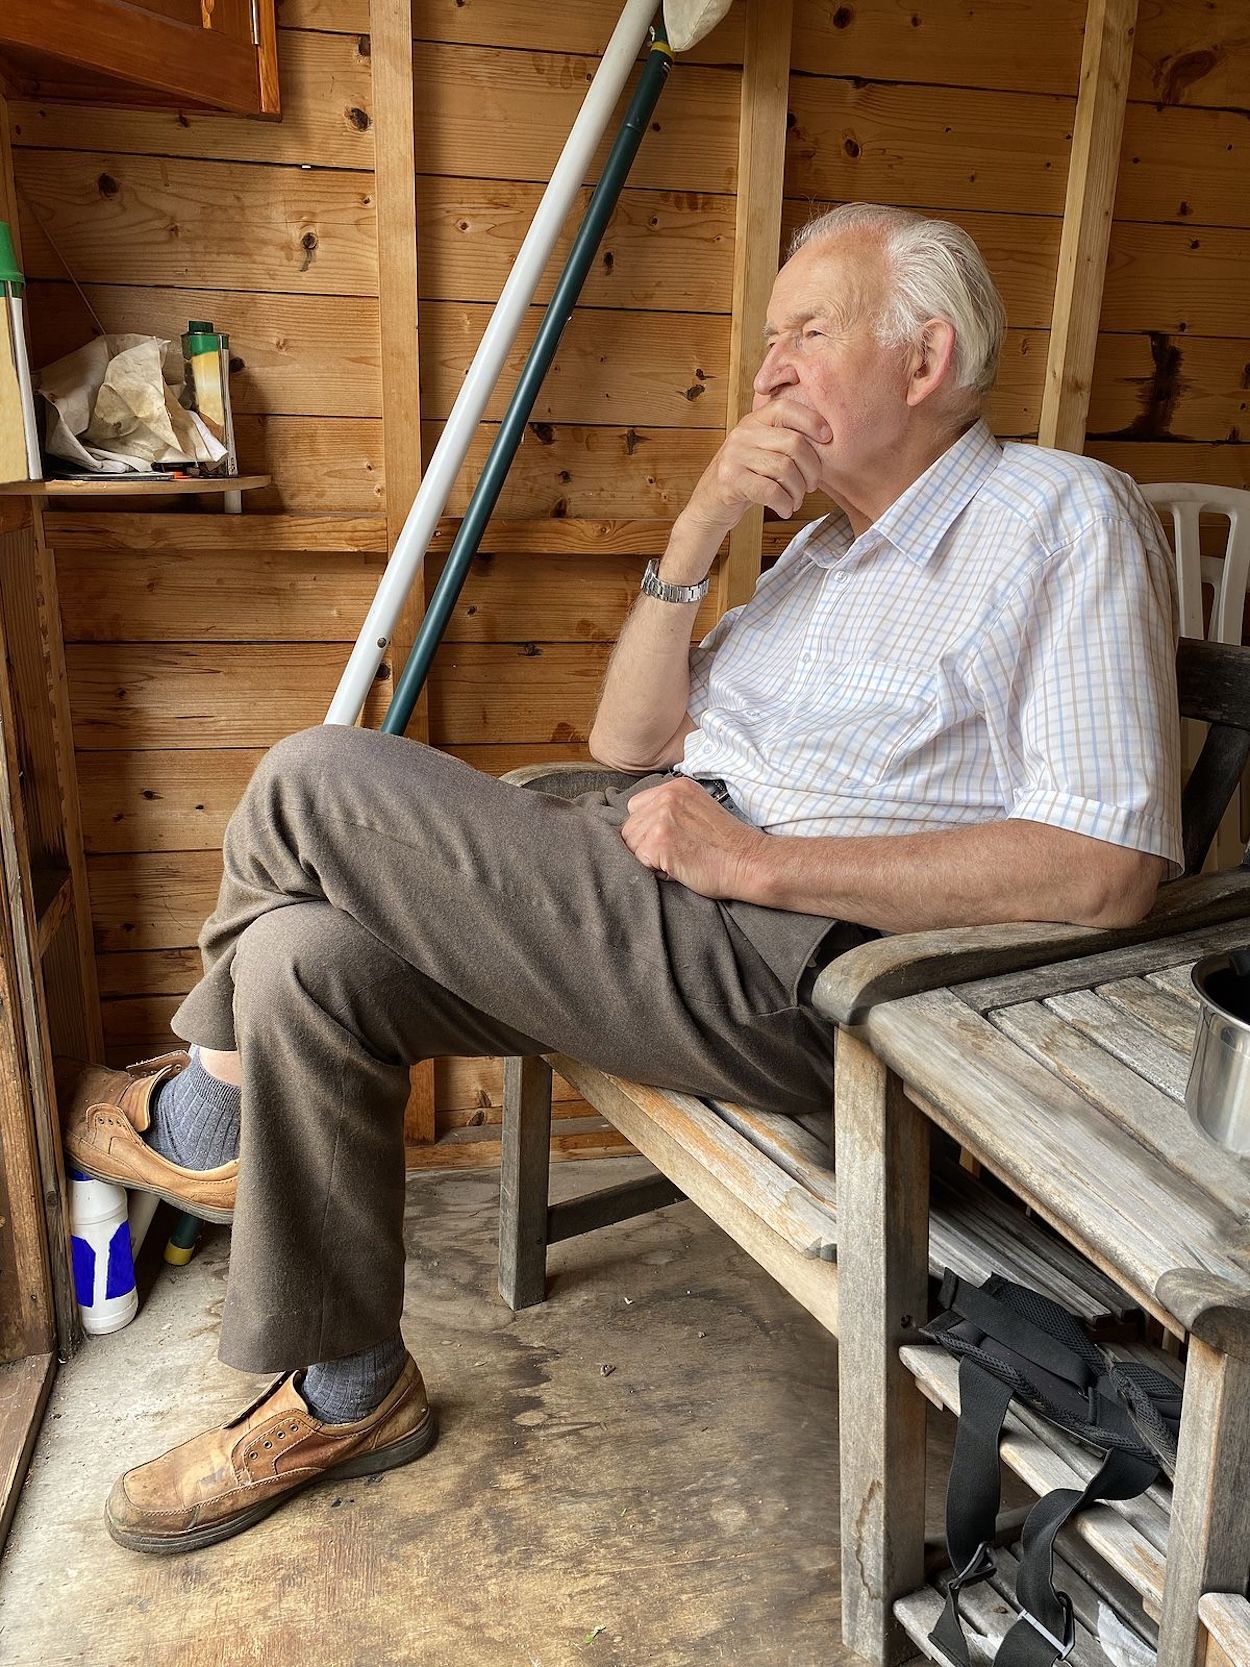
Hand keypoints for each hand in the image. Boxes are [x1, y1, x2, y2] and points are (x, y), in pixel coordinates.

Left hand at [621, 777, 765, 899]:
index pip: (636, 807)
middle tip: (678, 852)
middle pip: (630, 827)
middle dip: (646, 845)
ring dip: (650, 858)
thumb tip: (640, 826)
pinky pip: (639, 861)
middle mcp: (666, 797)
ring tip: (680, 859)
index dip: (648, 829)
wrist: (748, 862)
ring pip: (631, 845)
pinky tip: (680, 867)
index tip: (670, 839)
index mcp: (676, 787)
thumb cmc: (726, 845)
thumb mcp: (697, 810)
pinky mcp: (658, 841)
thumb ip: (670, 809)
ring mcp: (661, 818)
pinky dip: (656, 870)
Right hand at [680, 397, 829, 537]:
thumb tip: (826, 439)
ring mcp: (734, 455)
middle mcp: (742, 433)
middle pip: (793, 442)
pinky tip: (785, 509)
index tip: (827, 438)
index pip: (786, 408)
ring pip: (785, 468)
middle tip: (812, 485)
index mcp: (753, 421)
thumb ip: (784, 441)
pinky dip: (785, 504)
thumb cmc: (745, 480)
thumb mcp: (762, 452)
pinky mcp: (731, 480)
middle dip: (811, 468)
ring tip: (796, 500)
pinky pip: (771, 490)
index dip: (811, 420)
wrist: (710, 505)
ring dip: (798, 491)